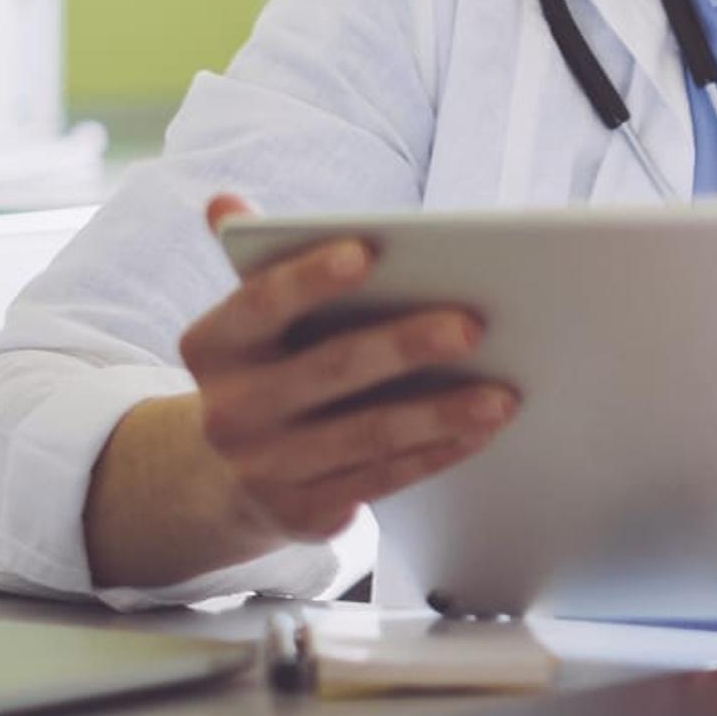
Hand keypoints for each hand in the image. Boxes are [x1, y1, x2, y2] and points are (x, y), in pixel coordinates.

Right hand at [176, 193, 518, 546]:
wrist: (223, 477)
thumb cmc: (265, 371)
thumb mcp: (248, 322)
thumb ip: (256, 261)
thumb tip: (225, 204)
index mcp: (214, 347)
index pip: (261, 304)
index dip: (310, 278)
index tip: (367, 251)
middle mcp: (231, 411)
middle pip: (329, 370)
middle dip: (404, 346)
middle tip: (472, 325)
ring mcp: (266, 467)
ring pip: (366, 435)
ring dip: (440, 413)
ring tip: (502, 392)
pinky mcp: (304, 512)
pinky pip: (382, 478)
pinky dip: (436, 452)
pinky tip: (480, 430)